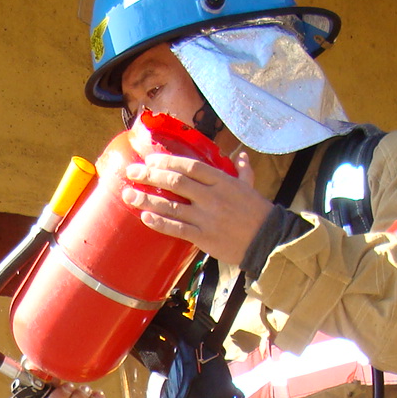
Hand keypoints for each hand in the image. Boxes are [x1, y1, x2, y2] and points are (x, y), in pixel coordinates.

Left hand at [120, 133, 270, 265]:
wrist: (268, 241)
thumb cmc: (258, 213)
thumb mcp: (250, 187)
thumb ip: (242, 171)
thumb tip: (241, 156)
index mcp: (222, 181)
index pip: (190, 166)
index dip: (167, 162)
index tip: (150, 159)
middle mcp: (212, 197)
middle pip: (175, 182)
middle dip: (149, 176)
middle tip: (131, 172)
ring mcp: (207, 218)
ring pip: (171, 206)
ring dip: (147, 199)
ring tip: (128, 194)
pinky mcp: (204, 237)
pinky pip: (177, 229)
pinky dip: (159, 223)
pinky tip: (145, 217)